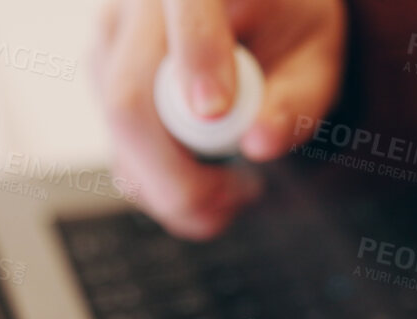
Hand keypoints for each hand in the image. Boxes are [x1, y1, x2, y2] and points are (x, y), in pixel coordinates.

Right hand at [89, 0, 345, 237]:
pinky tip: (200, 184)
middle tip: (229, 202)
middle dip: (176, 173)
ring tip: (230, 196)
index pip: (188, 7)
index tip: (215, 111)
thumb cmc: (288, 31)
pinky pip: (117, 146)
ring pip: (118, 131)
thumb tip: (259, 143)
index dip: (197, 58)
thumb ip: (295, 99)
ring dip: (171, 187)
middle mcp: (144, 4)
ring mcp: (111, 38)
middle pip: (131, 95)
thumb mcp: (315, 59)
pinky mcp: (101, 75)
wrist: (259, 17)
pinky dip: (159, 184)